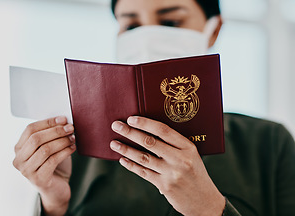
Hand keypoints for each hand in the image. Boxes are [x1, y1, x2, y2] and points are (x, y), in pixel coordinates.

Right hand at [13, 116, 75, 215]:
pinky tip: (72, 148)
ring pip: (45, 149)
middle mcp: (19, 160)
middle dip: (56, 131)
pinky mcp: (38, 179)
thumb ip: (49, 135)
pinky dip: (65, 152)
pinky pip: (53, 161)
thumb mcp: (48, 147)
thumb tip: (62, 120)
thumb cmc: (53, 165)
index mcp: (18, 148)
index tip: (63, 119)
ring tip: (72, 138)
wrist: (56, 189)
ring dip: (62, 141)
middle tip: (70, 128)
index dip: (47, 122)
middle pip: (36, 139)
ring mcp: (27, 171)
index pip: (30, 129)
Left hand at [110, 116, 224, 215]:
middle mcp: (180, 159)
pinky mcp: (164, 186)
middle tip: (116, 126)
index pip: (163, 130)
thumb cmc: (196, 174)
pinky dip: (131, 165)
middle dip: (130, 133)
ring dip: (126, 149)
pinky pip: (144, 173)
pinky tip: (123, 159)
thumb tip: (150, 130)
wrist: (205, 201)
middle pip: (150, 142)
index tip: (131, 119)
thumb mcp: (192, 155)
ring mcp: (171, 173)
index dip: (145, 123)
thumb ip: (175, 144)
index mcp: (188, 147)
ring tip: (114, 143)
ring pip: (143, 157)